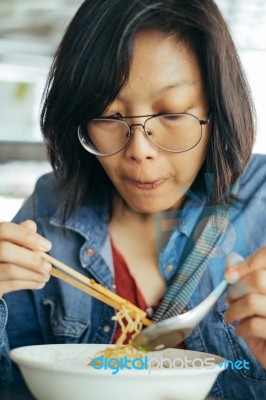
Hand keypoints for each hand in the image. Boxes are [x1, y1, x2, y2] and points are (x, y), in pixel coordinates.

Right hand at [0, 220, 51, 297]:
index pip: (6, 230)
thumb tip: (32, 226)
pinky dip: (29, 284)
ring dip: (33, 274)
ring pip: (10, 270)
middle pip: (5, 250)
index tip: (47, 246)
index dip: (27, 237)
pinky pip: (11, 285)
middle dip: (31, 259)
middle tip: (48, 266)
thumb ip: (20, 233)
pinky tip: (39, 283)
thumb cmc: (5, 256)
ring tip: (46, 276)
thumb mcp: (10, 241)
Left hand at [224, 248, 265, 368]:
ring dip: (234, 310)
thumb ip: (248, 278)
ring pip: (252, 301)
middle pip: (258, 279)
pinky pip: (254, 324)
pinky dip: (241, 327)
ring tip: (231, 316)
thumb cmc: (265, 324)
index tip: (229, 275)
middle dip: (237, 289)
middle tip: (230, 298)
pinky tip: (241, 330)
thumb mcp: (256, 297)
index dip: (248, 264)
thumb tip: (232, 262)